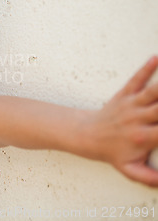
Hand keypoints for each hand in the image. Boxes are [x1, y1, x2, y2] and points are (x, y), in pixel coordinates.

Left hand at [85, 56, 157, 185]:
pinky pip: (136, 79)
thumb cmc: (110, 152)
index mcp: (142, 137)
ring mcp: (131, 104)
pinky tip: (156, 58)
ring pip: (154, 92)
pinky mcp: (124, 94)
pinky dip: (146, 68)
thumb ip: (150, 178)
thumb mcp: (129, 169)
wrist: (85, 135)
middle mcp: (138, 118)